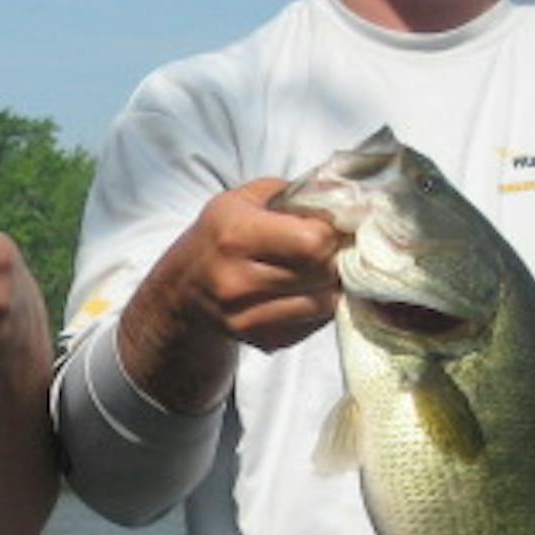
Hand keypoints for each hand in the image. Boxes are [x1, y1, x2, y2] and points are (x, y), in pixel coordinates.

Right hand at [117, 179, 342, 412]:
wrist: (183, 287)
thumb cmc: (221, 233)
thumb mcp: (246, 198)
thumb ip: (296, 194)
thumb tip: (351, 202)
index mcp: (235, 235)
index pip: (314, 242)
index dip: (329, 232)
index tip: (324, 227)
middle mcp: (237, 280)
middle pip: (323, 273)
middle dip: (332, 258)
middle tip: (324, 250)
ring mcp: (247, 317)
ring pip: (324, 303)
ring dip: (328, 286)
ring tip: (314, 271)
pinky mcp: (261, 341)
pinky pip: (313, 325)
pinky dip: (316, 308)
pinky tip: (300, 292)